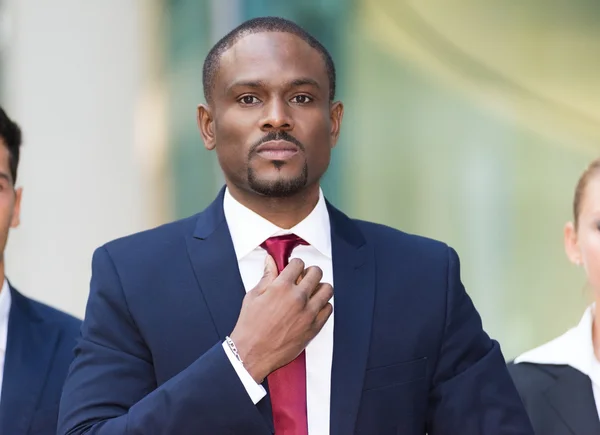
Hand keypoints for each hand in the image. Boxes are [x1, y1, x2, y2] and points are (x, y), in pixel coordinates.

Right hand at [229, 255, 332, 382]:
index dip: (295, 265)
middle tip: (303, 279)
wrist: (252, 353)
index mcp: (281, 287)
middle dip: (309, 273)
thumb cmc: (250, 327)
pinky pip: (328, 309)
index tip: (294, 270)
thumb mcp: (253, 296)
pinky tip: (313, 307)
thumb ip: (266, 277)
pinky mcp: (314, 327)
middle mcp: (298, 298)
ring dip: (319, 288)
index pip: (298, 264)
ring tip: (311, 293)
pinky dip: (323, 305)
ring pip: (327, 289)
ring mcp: (308, 313)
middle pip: (316, 273)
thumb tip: (271, 262)